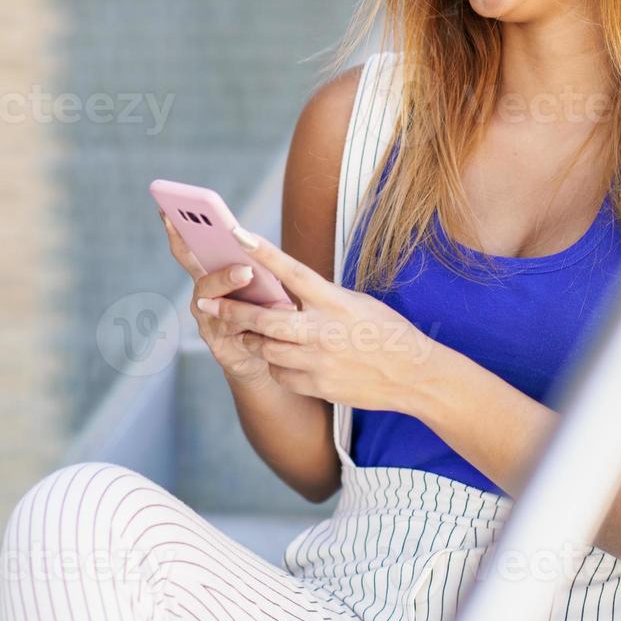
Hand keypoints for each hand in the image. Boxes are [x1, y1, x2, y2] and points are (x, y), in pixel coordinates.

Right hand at [157, 208, 281, 388]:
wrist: (264, 353)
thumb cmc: (260, 309)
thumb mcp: (258, 282)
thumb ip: (253, 266)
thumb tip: (255, 248)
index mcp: (207, 277)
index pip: (187, 253)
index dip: (176, 234)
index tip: (167, 213)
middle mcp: (202, 300)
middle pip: (205, 284)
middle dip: (223, 277)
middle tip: (245, 271)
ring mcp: (208, 325)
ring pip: (222, 312)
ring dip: (244, 304)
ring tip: (270, 297)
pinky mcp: (221, 349)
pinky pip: (238, 336)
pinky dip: (258, 327)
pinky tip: (282, 315)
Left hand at [197, 223, 441, 411]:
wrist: (413, 375)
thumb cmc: (384, 331)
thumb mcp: (355, 303)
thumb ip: (320, 297)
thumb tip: (286, 287)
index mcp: (335, 301)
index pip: (293, 271)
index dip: (264, 252)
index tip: (238, 234)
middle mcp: (324, 330)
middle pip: (265, 319)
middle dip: (231, 312)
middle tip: (207, 304)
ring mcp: (320, 360)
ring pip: (266, 349)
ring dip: (251, 340)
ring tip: (245, 333)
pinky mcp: (318, 385)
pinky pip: (281, 374)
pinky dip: (275, 365)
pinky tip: (281, 360)